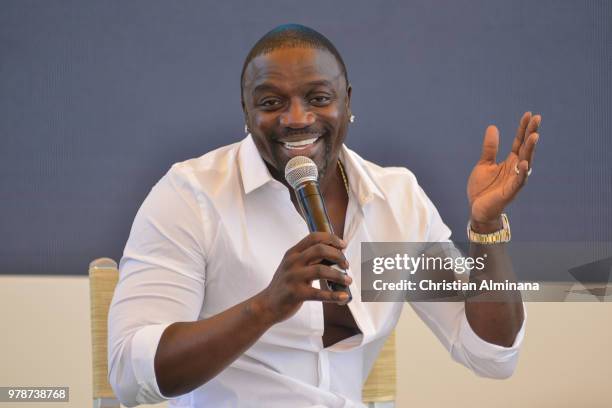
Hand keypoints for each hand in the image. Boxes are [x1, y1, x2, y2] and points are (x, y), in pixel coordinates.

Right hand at [256, 232, 351, 323]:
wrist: (267, 305)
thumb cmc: (285, 285)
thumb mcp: (292, 266)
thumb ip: (308, 258)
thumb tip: (335, 254)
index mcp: (292, 253)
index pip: (314, 237)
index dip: (331, 238)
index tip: (343, 245)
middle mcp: (292, 262)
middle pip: (320, 250)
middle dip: (338, 255)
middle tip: (346, 265)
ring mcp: (293, 277)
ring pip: (321, 270)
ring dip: (339, 275)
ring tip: (348, 280)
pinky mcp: (296, 293)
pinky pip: (319, 293)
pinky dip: (334, 295)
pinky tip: (343, 297)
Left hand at [467, 112, 540, 227]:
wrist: (477, 209)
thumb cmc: (482, 188)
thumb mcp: (484, 164)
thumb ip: (490, 148)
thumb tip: (493, 127)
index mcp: (510, 162)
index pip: (519, 142)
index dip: (523, 128)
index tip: (528, 114)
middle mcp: (516, 169)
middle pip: (526, 148)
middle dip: (531, 133)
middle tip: (537, 118)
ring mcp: (515, 180)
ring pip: (526, 162)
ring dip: (530, 150)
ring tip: (534, 136)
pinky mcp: (510, 192)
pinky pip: (518, 181)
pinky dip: (522, 172)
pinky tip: (524, 162)